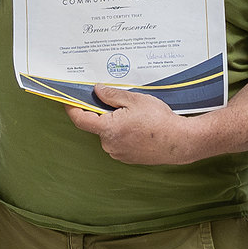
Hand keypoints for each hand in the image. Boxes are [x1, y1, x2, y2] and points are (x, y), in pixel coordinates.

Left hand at [65, 86, 198, 164]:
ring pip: (109, 133)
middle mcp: (109, 144)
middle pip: (97, 125)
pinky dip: (124, 133)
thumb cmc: (159, 121)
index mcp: (108, 129)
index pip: (80, 119)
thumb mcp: (134, 100)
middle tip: (121, 103)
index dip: (72, 108)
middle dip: (104, 113)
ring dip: (116, 123)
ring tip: (137, 117)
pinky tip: (140, 127)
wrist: (180, 142)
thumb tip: (96, 91)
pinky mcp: (127, 157)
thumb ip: (111, 95)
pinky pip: (119, 141)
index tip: (68, 99)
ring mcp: (118, 153)